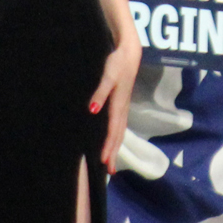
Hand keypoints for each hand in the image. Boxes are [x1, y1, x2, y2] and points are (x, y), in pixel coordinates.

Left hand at [90, 35, 139, 168]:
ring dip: (116, 146)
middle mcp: (122, 109)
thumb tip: (92, 110)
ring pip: (120, 131)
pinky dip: (117, 136)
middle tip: (110, 170)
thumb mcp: (107, 76)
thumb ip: (100, 93)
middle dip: (114, 152)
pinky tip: (114, 140)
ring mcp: (124, 106)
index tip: (104, 161)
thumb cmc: (117, 63)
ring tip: (112, 161)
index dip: (108, 146)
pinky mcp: (123, 103)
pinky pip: (120, 125)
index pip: (112, 131)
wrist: (130, 52)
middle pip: (118, 135)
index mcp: (118, 105)